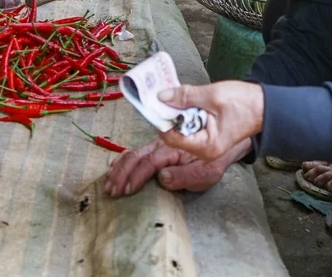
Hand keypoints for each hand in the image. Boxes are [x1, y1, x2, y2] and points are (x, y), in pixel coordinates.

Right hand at [104, 137, 252, 196]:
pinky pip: (137, 151)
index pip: (149, 163)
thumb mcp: (206, 172)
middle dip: (122, 174)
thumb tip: (163, 178)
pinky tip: (115, 166)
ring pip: (133, 153)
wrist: (223, 141)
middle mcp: (162, 144)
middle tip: (112, 190)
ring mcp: (158, 144)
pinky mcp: (157, 147)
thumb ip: (185, 176)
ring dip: (119, 168)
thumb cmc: (214, 159)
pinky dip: (123, 159)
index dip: (136, 176)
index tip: (125, 190)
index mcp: (174, 150)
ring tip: (109, 182)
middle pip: (136, 156)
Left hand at [156, 81, 264, 162]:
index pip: (172, 137)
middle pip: (174, 134)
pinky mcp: (206, 137)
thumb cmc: (244, 103)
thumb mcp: (212, 95)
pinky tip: (185, 101)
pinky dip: (185, 114)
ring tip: (175, 95)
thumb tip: (161, 96)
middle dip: (168, 115)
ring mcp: (205, 146)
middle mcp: (203, 151)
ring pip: (180, 130)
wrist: (265, 107)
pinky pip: (188, 127)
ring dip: (176, 113)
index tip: (155, 101)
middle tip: (162, 94)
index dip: (162, 119)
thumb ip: (185, 96)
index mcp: (206, 145)